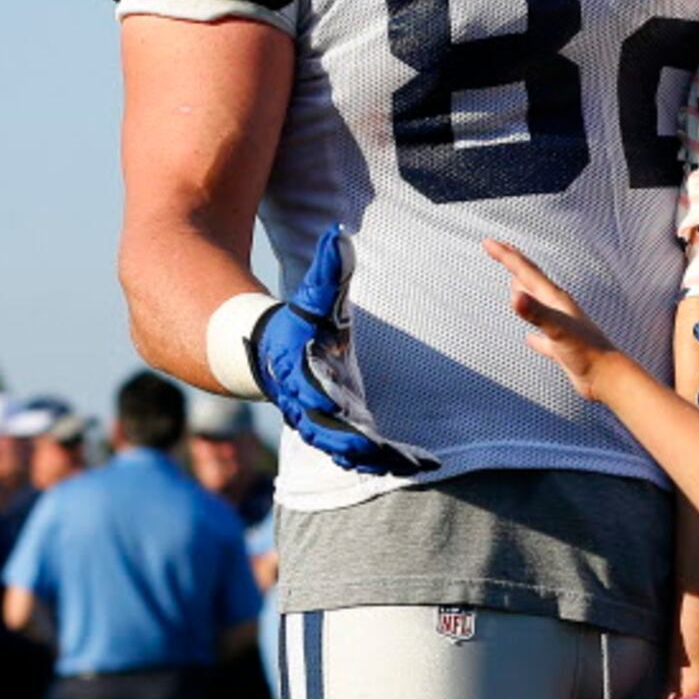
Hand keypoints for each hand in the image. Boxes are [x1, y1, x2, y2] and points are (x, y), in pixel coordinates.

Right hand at [253, 226, 439, 476]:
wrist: (276, 354)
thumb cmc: (298, 323)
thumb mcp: (312, 297)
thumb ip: (326, 270)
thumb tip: (338, 232)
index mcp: (301, 373)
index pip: (308, 388)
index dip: (319, 399)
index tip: (335, 404)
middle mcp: (309, 405)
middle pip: (327, 431)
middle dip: (353, 444)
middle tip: (385, 455)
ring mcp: (323, 423)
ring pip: (346, 450)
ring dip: (378, 460)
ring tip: (415, 466)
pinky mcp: (341, 431)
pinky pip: (362, 452)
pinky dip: (388, 460)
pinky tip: (422, 464)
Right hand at [486, 240, 622, 397]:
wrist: (608, 378)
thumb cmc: (587, 352)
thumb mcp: (558, 330)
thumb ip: (536, 313)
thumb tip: (513, 296)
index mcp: (556, 299)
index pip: (526, 271)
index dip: (506, 255)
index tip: (487, 242)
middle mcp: (558, 309)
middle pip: (532, 280)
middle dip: (514, 263)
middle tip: (498, 249)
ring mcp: (561, 328)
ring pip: (538, 304)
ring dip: (524, 292)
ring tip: (514, 284)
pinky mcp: (561, 348)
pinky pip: (543, 338)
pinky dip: (534, 335)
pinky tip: (530, 339)